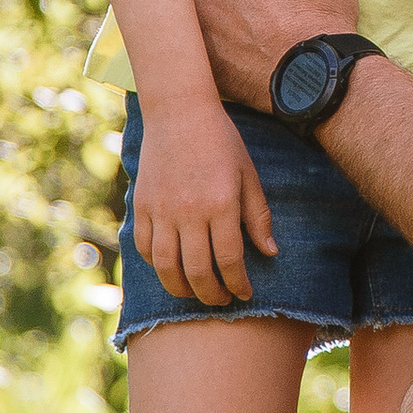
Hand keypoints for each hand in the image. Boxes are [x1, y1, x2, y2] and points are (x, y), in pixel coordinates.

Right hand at [133, 99, 276, 306]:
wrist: (179, 112)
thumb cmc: (221, 141)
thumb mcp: (248, 175)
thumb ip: (258, 216)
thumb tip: (270, 252)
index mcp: (221, 204)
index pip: (230, 260)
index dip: (239, 284)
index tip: (245, 294)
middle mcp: (189, 212)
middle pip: (198, 271)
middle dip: (212, 295)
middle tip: (221, 300)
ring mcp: (161, 210)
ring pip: (166, 267)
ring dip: (181, 288)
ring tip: (195, 293)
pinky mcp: (142, 206)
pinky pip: (145, 247)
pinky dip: (157, 265)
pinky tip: (170, 268)